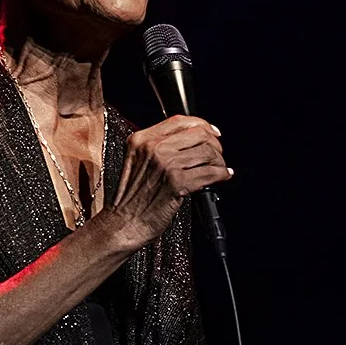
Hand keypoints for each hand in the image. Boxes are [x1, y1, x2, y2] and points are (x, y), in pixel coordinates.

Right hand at [104, 114, 231, 250]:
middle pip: (198, 134)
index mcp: (142, 139)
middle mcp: (153, 147)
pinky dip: (221, 174)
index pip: (180, 121)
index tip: (213, 132)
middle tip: (218, 155)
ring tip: (220, 169)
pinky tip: (222, 177)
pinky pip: (209, 173)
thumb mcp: (137, 162)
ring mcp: (165, 164)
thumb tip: (190, 143)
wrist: (123, 223)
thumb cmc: (131, 199)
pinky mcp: (176, 182)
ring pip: (207, 152)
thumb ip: (157, 149)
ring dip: (219, 162)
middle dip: (215, 144)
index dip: (202, 125)